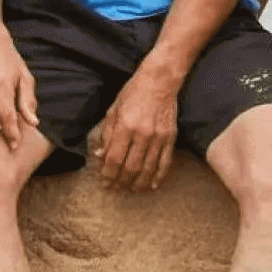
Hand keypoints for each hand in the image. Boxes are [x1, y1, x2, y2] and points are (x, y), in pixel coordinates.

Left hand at [96, 67, 180, 190]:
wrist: (160, 81)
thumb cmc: (133, 93)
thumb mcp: (113, 109)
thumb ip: (106, 134)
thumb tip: (100, 155)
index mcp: (125, 126)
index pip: (115, 158)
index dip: (108, 174)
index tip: (104, 182)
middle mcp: (143, 134)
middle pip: (131, 167)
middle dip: (121, 182)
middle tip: (115, 189)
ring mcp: (159, 137)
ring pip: (148, 169)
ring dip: (138, 183)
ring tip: (130, 190)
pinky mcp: (171, 137)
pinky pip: (165, 162)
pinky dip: (158, 176)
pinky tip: (152, 185)